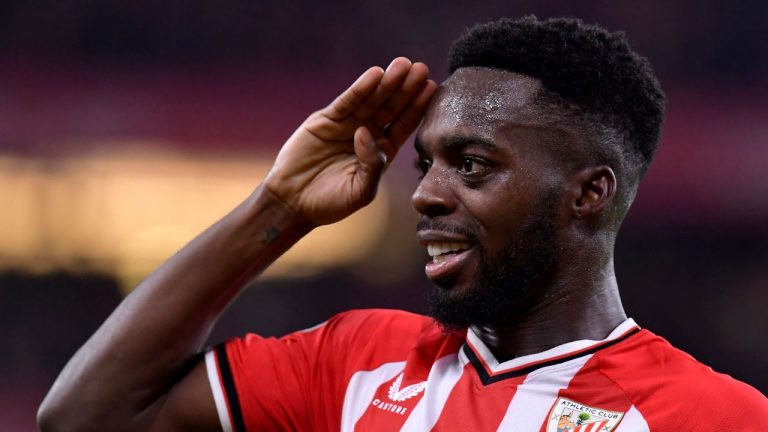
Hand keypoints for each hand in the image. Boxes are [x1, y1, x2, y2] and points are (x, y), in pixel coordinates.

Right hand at [264, 57, 436, 225]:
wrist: (293, 203)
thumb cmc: (330, 204)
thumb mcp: (360, 192)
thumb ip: (371, 166)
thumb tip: (366, 132)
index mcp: (381, 153)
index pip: (404, 125)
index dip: (417, 107)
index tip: (432, 88)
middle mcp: (367, 135)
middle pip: (391, 108)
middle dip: (406, 89)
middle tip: (421, 69)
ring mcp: (347, 125)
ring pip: (371, 100)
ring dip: (387, 82)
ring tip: (402, 65)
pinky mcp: (326, 120)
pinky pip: (347, 101)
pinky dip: (360, 88)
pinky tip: (375, 74)